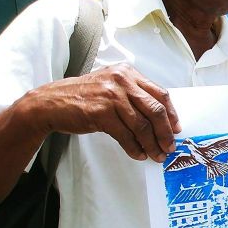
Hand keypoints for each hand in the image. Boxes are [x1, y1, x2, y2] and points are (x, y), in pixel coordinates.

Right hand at [28, 64, 180, 161]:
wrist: (50, 103)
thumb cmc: (84, 97)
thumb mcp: (111, 86)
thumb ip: (134, 95)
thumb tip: (161, 119)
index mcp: (128, 72)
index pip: (160, 94)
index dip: (172, 114)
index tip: (177, 129)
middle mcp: (122, 81)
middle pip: (155, 110)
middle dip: (165, 133)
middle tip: (169, 147)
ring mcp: (111, 96)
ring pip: (142, 125)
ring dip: (151, 144)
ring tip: (156, 155)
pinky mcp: (101, 113)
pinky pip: (125, 135)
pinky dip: (134, 148)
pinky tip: (138, 154)